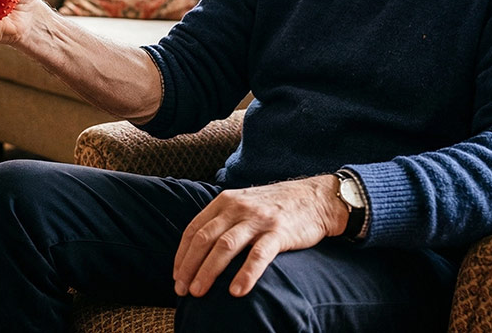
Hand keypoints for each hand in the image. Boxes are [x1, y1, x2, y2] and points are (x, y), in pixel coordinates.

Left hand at [173, 175, 347, 297]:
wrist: (316, 198)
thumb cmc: (275, 207)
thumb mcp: (244, 204)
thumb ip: (223, 220)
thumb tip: (198, 250)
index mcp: (225, 201)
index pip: (194, 229)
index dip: (182, 255)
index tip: (176, 277)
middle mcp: (238, 207)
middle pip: (205, 238)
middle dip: (189, 266)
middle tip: (181, 291)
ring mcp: (258, 219)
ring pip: (225, 246)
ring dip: (208, 271)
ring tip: (199, 292)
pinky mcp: (279, 232)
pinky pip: (258, 255)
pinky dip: (245, 274)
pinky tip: (236, 292)